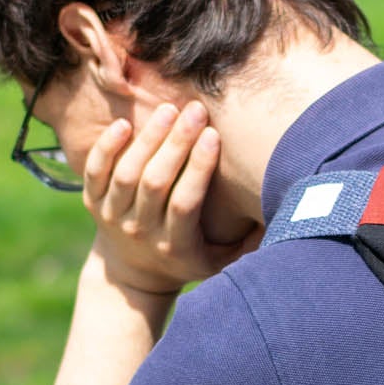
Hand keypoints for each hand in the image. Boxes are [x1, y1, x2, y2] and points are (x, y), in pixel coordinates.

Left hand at [83, 100, 260, 296]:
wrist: (133, 274)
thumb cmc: (188, 259)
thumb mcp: (220, 262)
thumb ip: (249, 243)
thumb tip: (291, 210)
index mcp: (174, 246)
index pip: (184, 203)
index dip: (198, 169)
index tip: (214, 136)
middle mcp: (140, 231)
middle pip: (155, 182)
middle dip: (176, 143)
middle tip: (195, 110)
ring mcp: (113, 217)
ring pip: (126, 173)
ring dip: (148, 139)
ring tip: (170, 109)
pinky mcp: (92, 204)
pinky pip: (95, 172)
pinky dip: (106, 148)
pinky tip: (124, 123)